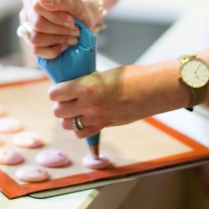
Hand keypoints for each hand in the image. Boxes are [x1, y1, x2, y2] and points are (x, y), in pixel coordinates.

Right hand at [18, 0, 93, 58]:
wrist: (81, 18)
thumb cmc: (77, 8)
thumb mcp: (75, 3)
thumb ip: (60, 0)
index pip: (37, 5)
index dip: (56, 17)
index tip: (71, 21)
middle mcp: (27, 4)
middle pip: (36, 23)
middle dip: (60, 30)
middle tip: (76, 31)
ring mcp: (25, 21)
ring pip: (34, 38)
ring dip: (57, 40)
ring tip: (72, 37)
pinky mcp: (28, 38)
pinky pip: (35, 49)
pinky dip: (52, 50)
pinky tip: (64, 45)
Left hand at [49, 62, 187, 138]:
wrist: (152, 89)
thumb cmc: (131, 77)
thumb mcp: (104, 74)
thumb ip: (87, 83)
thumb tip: (73, 89)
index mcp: (86, 86)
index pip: (55, 94)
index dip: (56, 91)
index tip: (60, 89)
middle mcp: (88, 104)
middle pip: (58, 111)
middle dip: (60, 105)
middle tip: (68, 99)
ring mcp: (96, 118)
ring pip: (67, 125)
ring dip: (69, 118)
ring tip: (77, 110)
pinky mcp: (104, 126)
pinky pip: (82, 133)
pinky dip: (81, 128)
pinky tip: (87, 119)